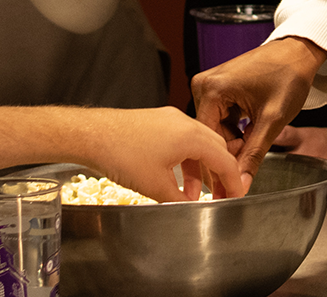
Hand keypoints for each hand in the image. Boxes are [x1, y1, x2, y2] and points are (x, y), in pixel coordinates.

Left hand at [75, 107, 250, 201]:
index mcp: (191, 136)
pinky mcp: (156, 122)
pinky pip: (181, 141)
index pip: (225, 160)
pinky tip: (174, 180)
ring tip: (192, 195)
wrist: (91, 135)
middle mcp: (184, 123)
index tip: (235, 197)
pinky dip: (184, 161)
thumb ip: (181, 200)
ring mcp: (170, 120)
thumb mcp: (156, 186)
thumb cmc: (120, 154)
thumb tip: (191, 208)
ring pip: (197, 145)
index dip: (233, 182)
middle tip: (220, 196)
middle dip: (219, 175)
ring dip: (199, 171)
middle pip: (216, 149)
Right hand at [191, 37, 326, 192]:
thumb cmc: (289, 75)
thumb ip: (254, 154)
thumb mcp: (272, 120)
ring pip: (214, 128)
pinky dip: (233, 131)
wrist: (298, 52)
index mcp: (212, 89)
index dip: (218, 164)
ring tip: (250, 152)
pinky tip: (248, 137)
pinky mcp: (217, 86)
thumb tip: (241, 182)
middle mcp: (204, 84)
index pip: (206, 138)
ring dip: (231, 143)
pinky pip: (219, 117)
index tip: (227, 186)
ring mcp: (209, 84)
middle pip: (208, 134)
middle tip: (240, 177)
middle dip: (225, 155)